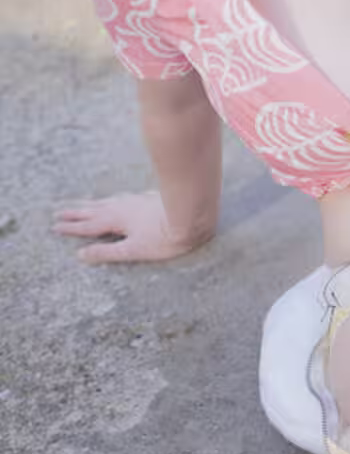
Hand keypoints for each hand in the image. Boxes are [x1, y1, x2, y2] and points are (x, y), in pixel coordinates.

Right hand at [53, 190, 211, 263]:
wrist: (191, 215)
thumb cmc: (164, 238)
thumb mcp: (133, 250)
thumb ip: (107, 253)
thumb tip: (81, 255)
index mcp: (116, 220)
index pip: (88, 225)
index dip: (71, 227)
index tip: (54, 226)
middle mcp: (123, 207)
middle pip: (94, 210)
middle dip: (76, 213)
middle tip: (58, 212)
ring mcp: (135, 201)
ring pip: (107, 202)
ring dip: (91, 204)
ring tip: (80, 204)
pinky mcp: (147, 198)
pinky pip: (121, 198)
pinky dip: (110, 200)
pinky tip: (116, 199)